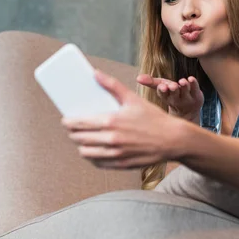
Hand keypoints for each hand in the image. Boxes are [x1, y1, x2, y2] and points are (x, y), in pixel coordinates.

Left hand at [62, 70, 183, 168]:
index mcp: (111, 121)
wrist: (172, 140)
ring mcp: (115, 154)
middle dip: (73, 133)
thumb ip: (112, 86)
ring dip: (81, 145)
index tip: (66, 119)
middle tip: (74, 128)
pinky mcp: (120, 165)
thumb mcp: (133, 99)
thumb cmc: (153, 118)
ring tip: (83, 139)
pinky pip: (97, 163)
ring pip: (85, 153)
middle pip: (79, 138)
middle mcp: (111, 140)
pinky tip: (94, 150)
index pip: (78, 124)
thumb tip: (95, 73)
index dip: (68, 122)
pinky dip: (92, 157)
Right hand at [136, 74, 203, 123]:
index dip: (163, 91)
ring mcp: (187, 100)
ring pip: (185, 92)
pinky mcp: (197, 97)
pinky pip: (195, 90)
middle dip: (174, 90)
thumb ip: (150, 82)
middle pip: (174, 95)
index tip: (162, 87)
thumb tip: (138, 78)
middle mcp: (176, 100)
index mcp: (166, 98)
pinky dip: (194, 84)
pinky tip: (191, 79)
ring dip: (184, 86)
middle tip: (173, 86)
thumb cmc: (172, 95)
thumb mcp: (161, 88)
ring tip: (183, 81)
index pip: (163, 95)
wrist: (188, 110)